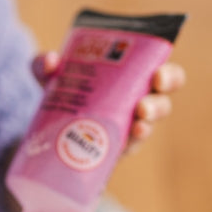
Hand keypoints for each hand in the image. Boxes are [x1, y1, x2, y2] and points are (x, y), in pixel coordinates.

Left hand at [32, 52, 186, 152]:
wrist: (44, 128)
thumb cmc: (61, 91)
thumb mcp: (50, 75)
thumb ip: (45, 63)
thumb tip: (51, 61)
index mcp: (131, 78)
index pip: (161, 73)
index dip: (167, 74)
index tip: (157, 73)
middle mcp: (135, 102)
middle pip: (162, 101)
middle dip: (159, 102)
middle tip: (144, 105)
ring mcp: (126, 128)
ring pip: (148, 125)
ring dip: (147, 123)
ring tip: (139, 120)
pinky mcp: (114, 149)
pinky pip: (129, 147)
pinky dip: (131, 142)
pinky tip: (130, 138)